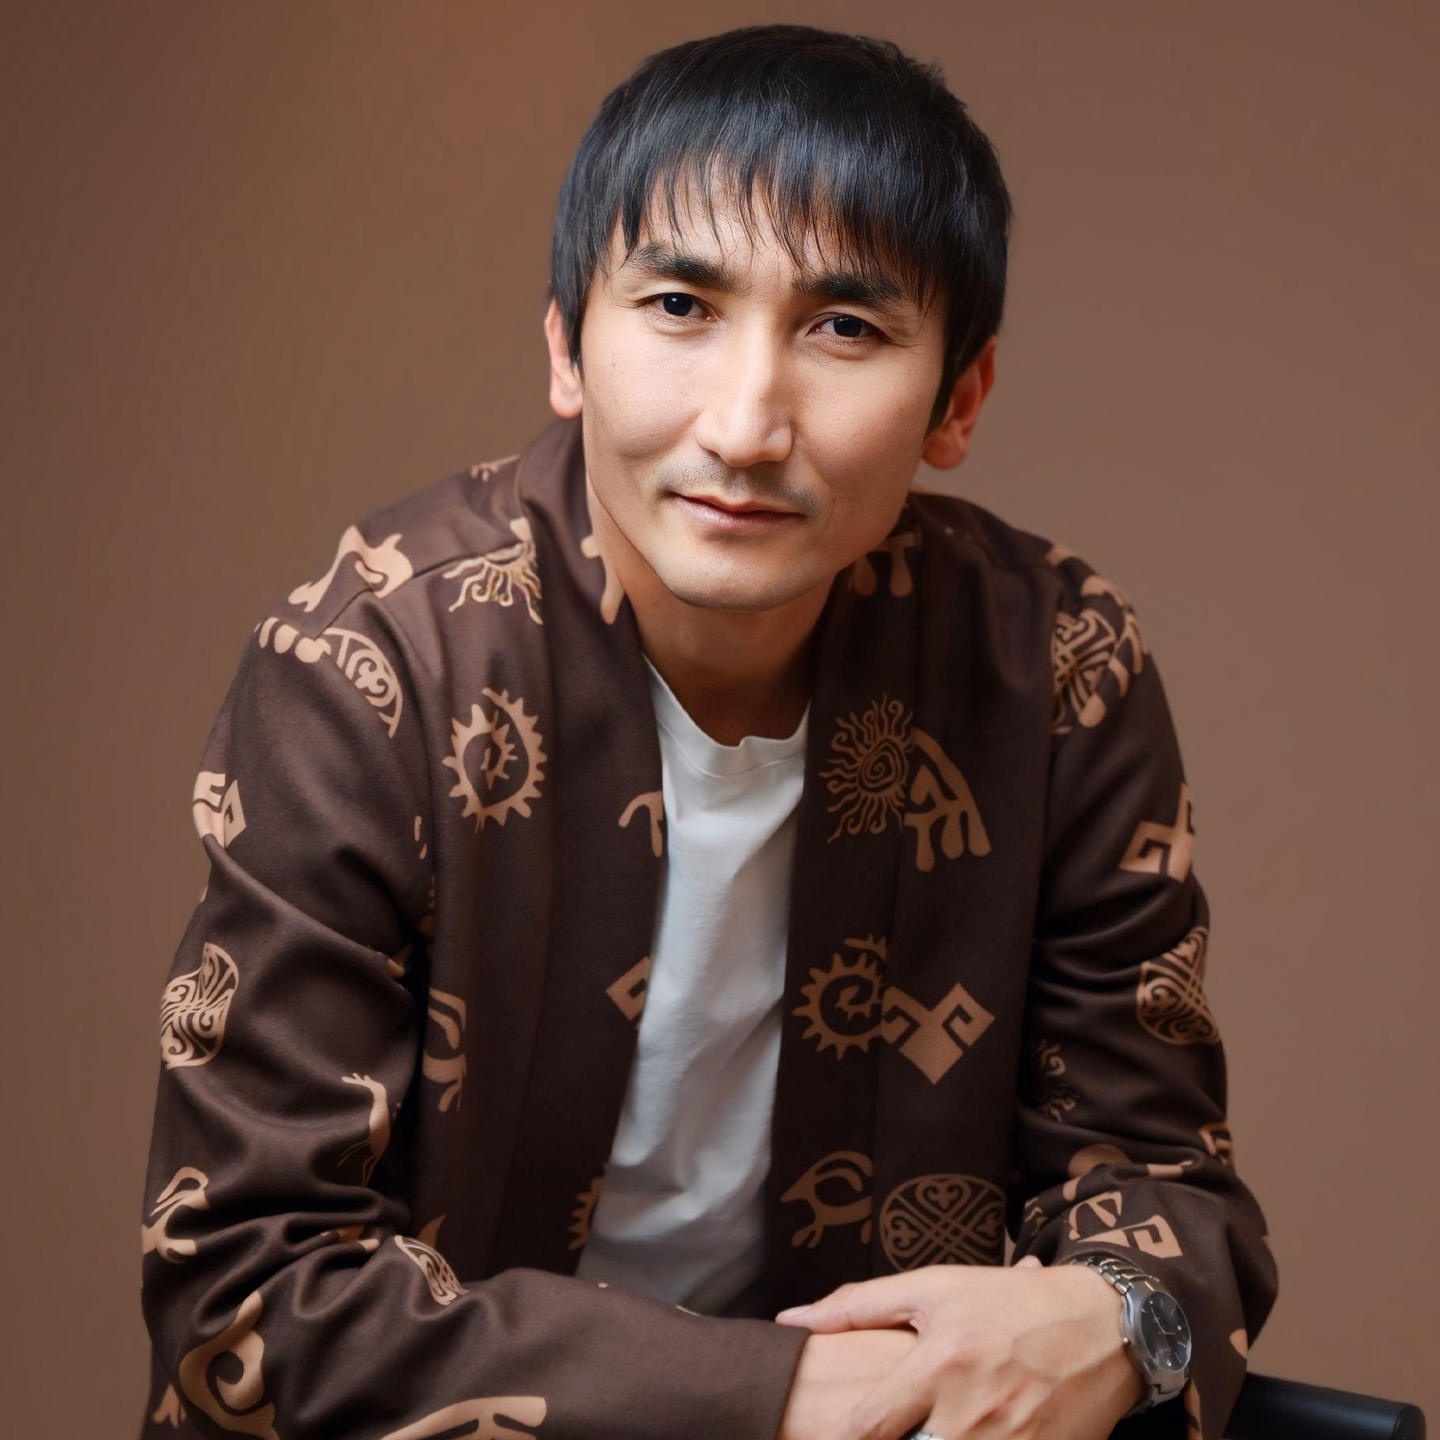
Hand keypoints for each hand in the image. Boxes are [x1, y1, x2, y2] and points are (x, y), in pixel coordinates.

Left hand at [775, 1257, 1143, 1439]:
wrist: (1104, 1325)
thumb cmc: (1006, 1302)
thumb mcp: (932, 1288)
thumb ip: (858, 1305)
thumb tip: (791, 1320)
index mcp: (940, 1363)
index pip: (866, 1429)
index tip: (816, 1439)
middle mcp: (973, 1413)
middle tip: (876, 1432)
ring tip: (921, 1431)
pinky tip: (963, 1439)